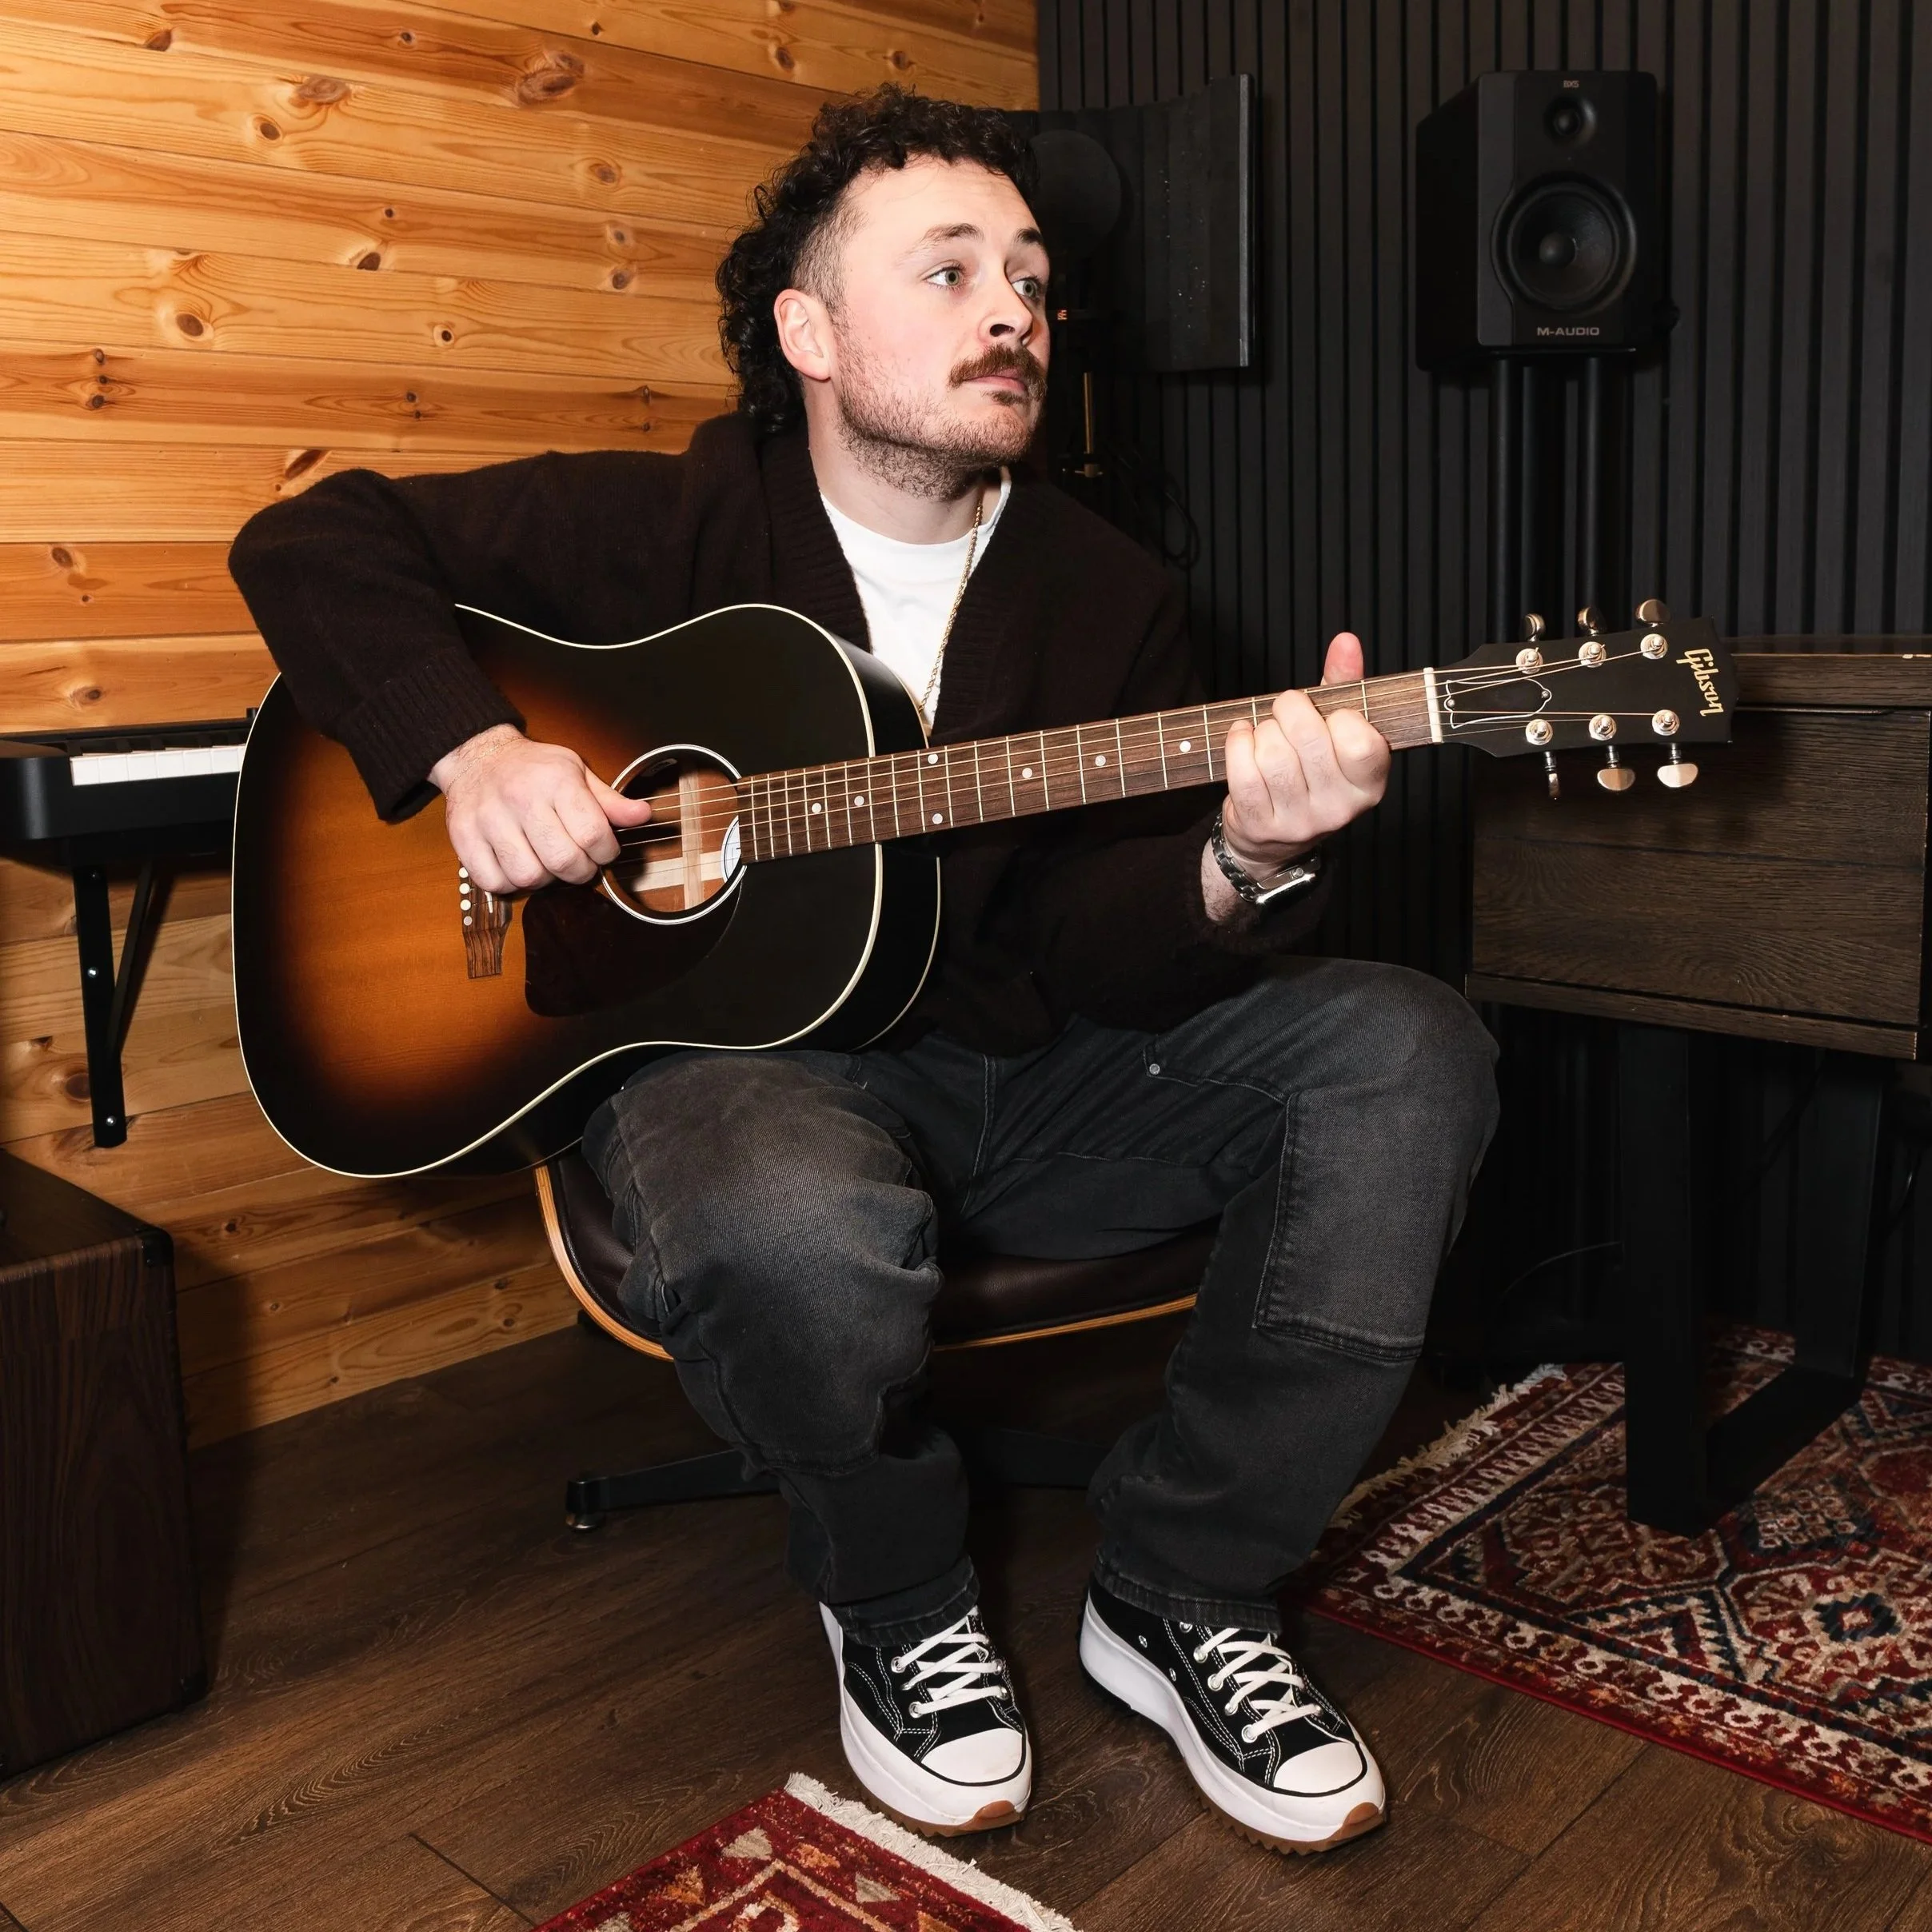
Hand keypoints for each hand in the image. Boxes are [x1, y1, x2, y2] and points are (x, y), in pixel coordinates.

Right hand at [428, 724, 652, 892]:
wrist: (477, 756)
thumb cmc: (534, 769)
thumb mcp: (576, 772)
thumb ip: (610, 800)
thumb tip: (643, 815)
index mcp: (556, 781)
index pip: (593, 834)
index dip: (606, 853)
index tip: (602, 850)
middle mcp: (522, 799)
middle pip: (563, 861)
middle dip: (580, 871)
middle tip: (578, 864)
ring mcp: (489, 819)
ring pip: (528, 876)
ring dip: (545, 879)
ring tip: (546, 863)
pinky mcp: (464, 837)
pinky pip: (493, 881)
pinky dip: (509, 883)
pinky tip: (517, 865)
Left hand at [1203, 631, 1389, 917]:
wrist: (1273, 838)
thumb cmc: (1308, 771)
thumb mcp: (1335, 730)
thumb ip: (1344, 685)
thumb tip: (1345, 641)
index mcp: (1368, 785)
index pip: (1361, 742)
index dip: (1339, 717)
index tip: (1330, 716)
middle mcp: (1338, 809)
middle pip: (1309, 739)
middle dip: (1289, 710)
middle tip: (1286, 711)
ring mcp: (1299, 821)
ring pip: (1273, 753)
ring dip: (1263, 730)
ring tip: (1266, 732)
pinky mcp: (1260, 824)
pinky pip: (1243, 771)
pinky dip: (1237, 742)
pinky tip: (1243, 737)